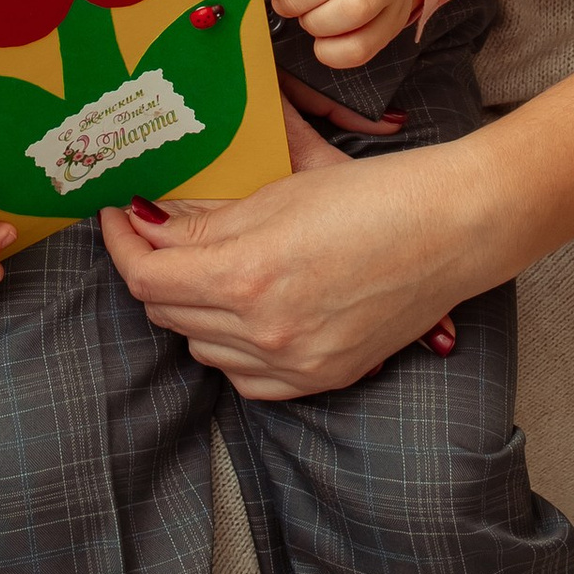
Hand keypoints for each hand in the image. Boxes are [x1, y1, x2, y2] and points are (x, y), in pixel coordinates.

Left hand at [102, 144, 490, 399]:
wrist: (454, 229)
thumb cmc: (375, 195)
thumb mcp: (279, 193)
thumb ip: (208, 221)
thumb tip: (153, 228)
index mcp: (246, 274)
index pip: (147, 275)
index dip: (121, 243)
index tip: (119, 218)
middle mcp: (263, 330)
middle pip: (167, 313)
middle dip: (153, 271)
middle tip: (157, 235)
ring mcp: (293, 363)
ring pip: (201, 348)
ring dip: (192, 310)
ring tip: (208, 270)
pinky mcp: (321, 379)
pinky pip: (245, 377)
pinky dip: (231, 348)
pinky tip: (246, 314)